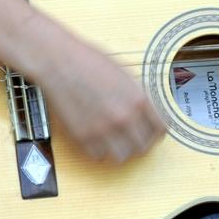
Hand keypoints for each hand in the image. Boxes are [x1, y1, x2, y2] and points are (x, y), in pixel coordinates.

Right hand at [39, 37, 165, 162]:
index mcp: (139, 99)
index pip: (160, 129)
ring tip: (116, 142)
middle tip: (133, 140)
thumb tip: (146, 113)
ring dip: (120, 151)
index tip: (152, 133)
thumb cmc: (90, 61)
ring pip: (122, 157)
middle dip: (140, 144)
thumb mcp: (125, 74)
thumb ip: (137, 96)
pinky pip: (98, 157)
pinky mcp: (82, 137)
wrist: (59, 62)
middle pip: (143, 147)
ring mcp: (103, 129)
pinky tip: (97, 140)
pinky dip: (99, 151)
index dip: (156, 133)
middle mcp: (124, 117)